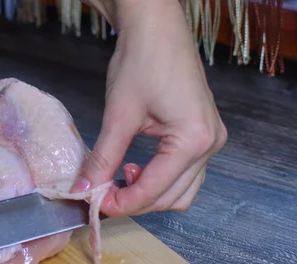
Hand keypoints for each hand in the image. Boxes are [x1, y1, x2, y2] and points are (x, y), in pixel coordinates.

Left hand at [77, 0, 227, 215]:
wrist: (157, 28)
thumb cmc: (142, 60)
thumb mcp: (118, 115)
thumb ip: (103, 158)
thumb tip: (85, 188)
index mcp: (194, 139)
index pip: (155, 190)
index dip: (122, 204)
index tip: (95, 204)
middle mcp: (210, 144)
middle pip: (172, 198)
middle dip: (135, 202)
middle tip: (102, 194)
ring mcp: (212, 140)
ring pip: (181, 191)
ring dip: (150, 194)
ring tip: (121, 177)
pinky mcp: (204, 135)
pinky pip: (185, 174)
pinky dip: (160, 180)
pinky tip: (137, 167)